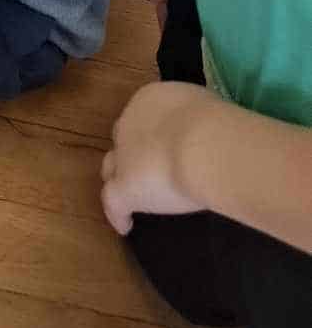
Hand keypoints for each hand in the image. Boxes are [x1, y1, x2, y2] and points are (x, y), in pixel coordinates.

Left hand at [101, 81, 218, 233]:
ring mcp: (123, 156)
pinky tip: (125, 226)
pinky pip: (113, 203)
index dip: (152, 133)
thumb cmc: (214, 124)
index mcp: (150, 100)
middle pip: (124, 139)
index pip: (144, 117)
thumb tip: (209, 131)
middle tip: (148, 169)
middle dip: (132, 152)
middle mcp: (130, 123)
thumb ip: (200, 120)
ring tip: (132, 195)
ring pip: (112, 167)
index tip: (165, 145)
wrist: (202, 144)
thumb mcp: (209, 111)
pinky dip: (118, 214)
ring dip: (120, 178)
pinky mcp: (125, 187)